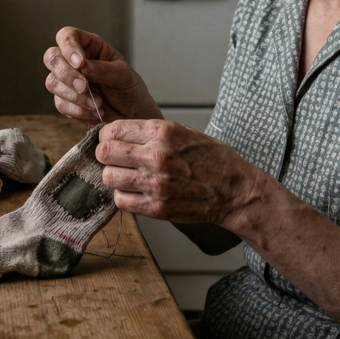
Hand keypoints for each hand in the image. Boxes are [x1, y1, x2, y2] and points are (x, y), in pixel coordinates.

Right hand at [43, 27, 161, 124]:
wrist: (132, 114)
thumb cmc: (130, 89)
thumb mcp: (124, 75)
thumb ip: (104, 70)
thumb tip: (83, 67)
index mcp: (89, 46)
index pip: (67, 36)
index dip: (68, 47)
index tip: (80, 63)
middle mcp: (73, 61)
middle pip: (52, 57)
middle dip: (66, 74)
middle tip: (84, 87)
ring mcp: (67, 81)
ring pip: (52, 82)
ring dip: (74, 96)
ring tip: (97, 103)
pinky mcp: (66, 101)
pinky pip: (60, 103)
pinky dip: (77, 110)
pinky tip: (94, 112)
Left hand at [95, 120, 260, 226]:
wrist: (235, 190)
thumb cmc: (211, 159)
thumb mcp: (182, 131)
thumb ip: (149, 132)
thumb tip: (117, 133)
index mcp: (162, 132)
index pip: (113, 130)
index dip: (108, 136)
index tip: (112, 140)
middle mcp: (156, 156)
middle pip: (104, 153)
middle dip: (107, 155)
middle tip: (116, 159)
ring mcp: (155, 184)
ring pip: (109, 177)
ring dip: (115, 176)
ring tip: (128, 176)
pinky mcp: (156, 208)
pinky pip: (120, 201)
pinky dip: (124, 196)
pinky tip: (136, 191)